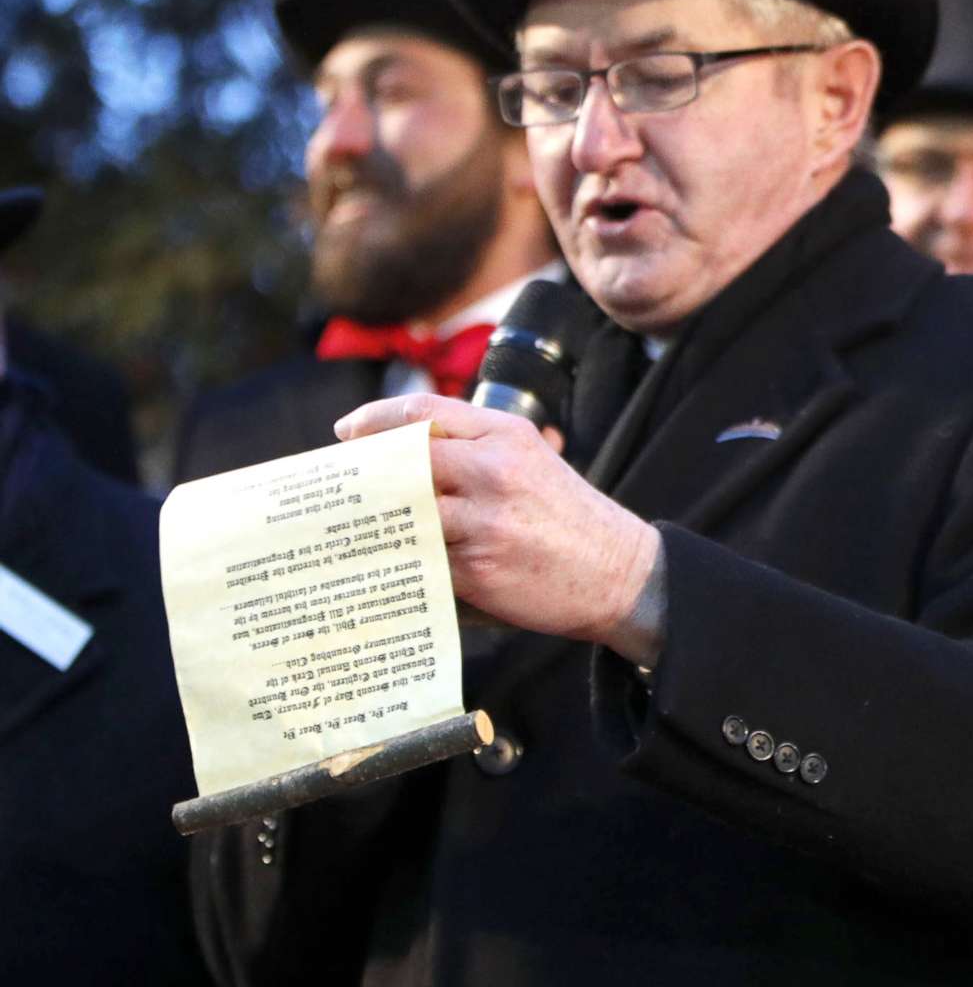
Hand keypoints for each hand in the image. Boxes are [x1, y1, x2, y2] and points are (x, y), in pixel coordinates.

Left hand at [337, 393, 663, 661]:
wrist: (621, 574)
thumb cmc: (568, 519)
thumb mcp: (533, 462)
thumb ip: (476, 450)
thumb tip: (400, 455)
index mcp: (507, 434)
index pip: (423, 412)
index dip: (375, 420)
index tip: (347, 433)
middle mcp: (495, 469)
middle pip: (402, 458)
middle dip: (364, 472)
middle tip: (337, 487)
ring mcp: (486, 519)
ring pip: (403, 510)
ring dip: (373, 520)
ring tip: (350, 527)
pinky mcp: (478, 566)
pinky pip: (419, 558)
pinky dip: (399, 559)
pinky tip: (384, 563)